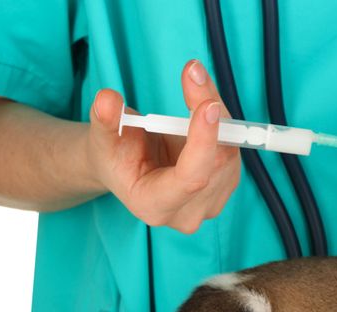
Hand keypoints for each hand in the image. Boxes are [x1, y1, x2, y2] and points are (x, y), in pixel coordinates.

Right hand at [86, 60, 240, 233]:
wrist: (126, 166)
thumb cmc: (114, 154)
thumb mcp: (102, 136)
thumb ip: (105, 120)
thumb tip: (108, 100)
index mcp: (154, 205)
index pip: (190, 180)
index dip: (203, 143)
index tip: (208, 104)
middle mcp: (187, 213)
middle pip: (216, 162)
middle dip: (210, 115)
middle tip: (194, 73)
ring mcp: (210, 203)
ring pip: (229, 153)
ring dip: (217, 114)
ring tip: (193, 87)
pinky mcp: (225, 186)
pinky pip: (233, 149)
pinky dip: (222, 122)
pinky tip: (204, 110)